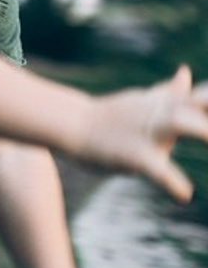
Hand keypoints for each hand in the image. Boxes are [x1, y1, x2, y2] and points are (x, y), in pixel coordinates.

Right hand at [82, 65, 207, 201]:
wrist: (72, 124)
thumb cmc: (112, 116)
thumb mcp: (145, 100)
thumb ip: (171, 91)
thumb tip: (187, 72)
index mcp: (172, 103)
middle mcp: (164, 113)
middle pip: (202, 103)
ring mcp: (149, 132)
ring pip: (182, 124)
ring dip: (205, 131)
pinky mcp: (134, 155)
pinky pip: (157, 169)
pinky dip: (172, 182)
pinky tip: (184, 195)